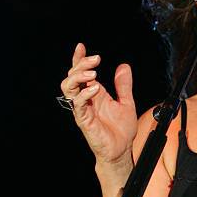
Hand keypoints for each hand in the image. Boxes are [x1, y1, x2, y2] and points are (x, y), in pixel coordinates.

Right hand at [60, 43, 137, 166]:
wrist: (121, 150)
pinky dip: (85, 94)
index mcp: (94, 93)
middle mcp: (86, 100)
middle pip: (72, 77)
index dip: (79, 59)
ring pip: (69, 89)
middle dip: (80, 64)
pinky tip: (95, 89)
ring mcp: (83, 109)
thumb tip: (123, 66)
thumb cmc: (121, 129)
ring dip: (79, 77)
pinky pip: (78, 105)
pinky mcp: (84, 120)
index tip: (81, 46)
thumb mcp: (127, 102)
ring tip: (93, 74)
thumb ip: (123, 85)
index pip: (81, 73)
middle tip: (95, 59)